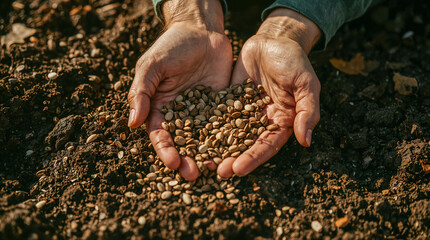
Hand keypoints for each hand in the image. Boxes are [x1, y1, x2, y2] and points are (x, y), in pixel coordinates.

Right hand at [128, 0, 231, 179]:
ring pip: (205, 139)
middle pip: (183, 143)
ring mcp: (203, 111)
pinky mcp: (222, 105)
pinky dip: (229, 139)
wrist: (201, 30)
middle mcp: (181, 114)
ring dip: (208, 155)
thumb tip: (132, 123)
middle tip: (194, 175)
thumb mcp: (151, 66)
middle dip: (187, 160)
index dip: (165, 150)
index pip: (160, 135)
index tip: (173, 163)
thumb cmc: (171, 46)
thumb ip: (141, 92)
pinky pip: (226, 124)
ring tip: (214, 170)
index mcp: (160, 107)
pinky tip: (235, 151)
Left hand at [218, 8, 321, 176]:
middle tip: (217, 172)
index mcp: (281, 122)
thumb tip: (306, 140)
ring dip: (217, 148)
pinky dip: (207, 126)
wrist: (273, 40)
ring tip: (203, 160)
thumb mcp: (306, 84)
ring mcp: (243, 112)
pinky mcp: (228, 101)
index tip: (238, 170)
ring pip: (228, 134)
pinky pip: (217, 115)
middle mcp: (261, 122)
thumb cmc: (294, 61)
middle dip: (232, 159)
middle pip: (245, 145)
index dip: (253, 158)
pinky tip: (193, 135)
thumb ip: (308, 110)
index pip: (266, 146)